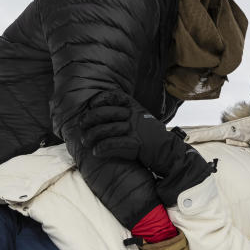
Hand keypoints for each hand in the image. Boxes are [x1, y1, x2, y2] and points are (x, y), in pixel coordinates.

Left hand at [81, 91, 215, 203]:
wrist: (167, 152)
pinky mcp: (136, 144)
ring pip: (107, 129)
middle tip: (81, 128)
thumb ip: (123, 114)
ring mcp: (135, 129)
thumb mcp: (138, 119)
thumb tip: (97, 113)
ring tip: (86, 142)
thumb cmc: (149, 137)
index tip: (91, 106)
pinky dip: (102, 148)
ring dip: (92, 136)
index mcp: (134, 107)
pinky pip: (114, 144)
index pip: (113, 96)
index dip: (100, 100)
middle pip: (104, 113)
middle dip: (89, 120)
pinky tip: (96, 152)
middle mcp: (134, 115)